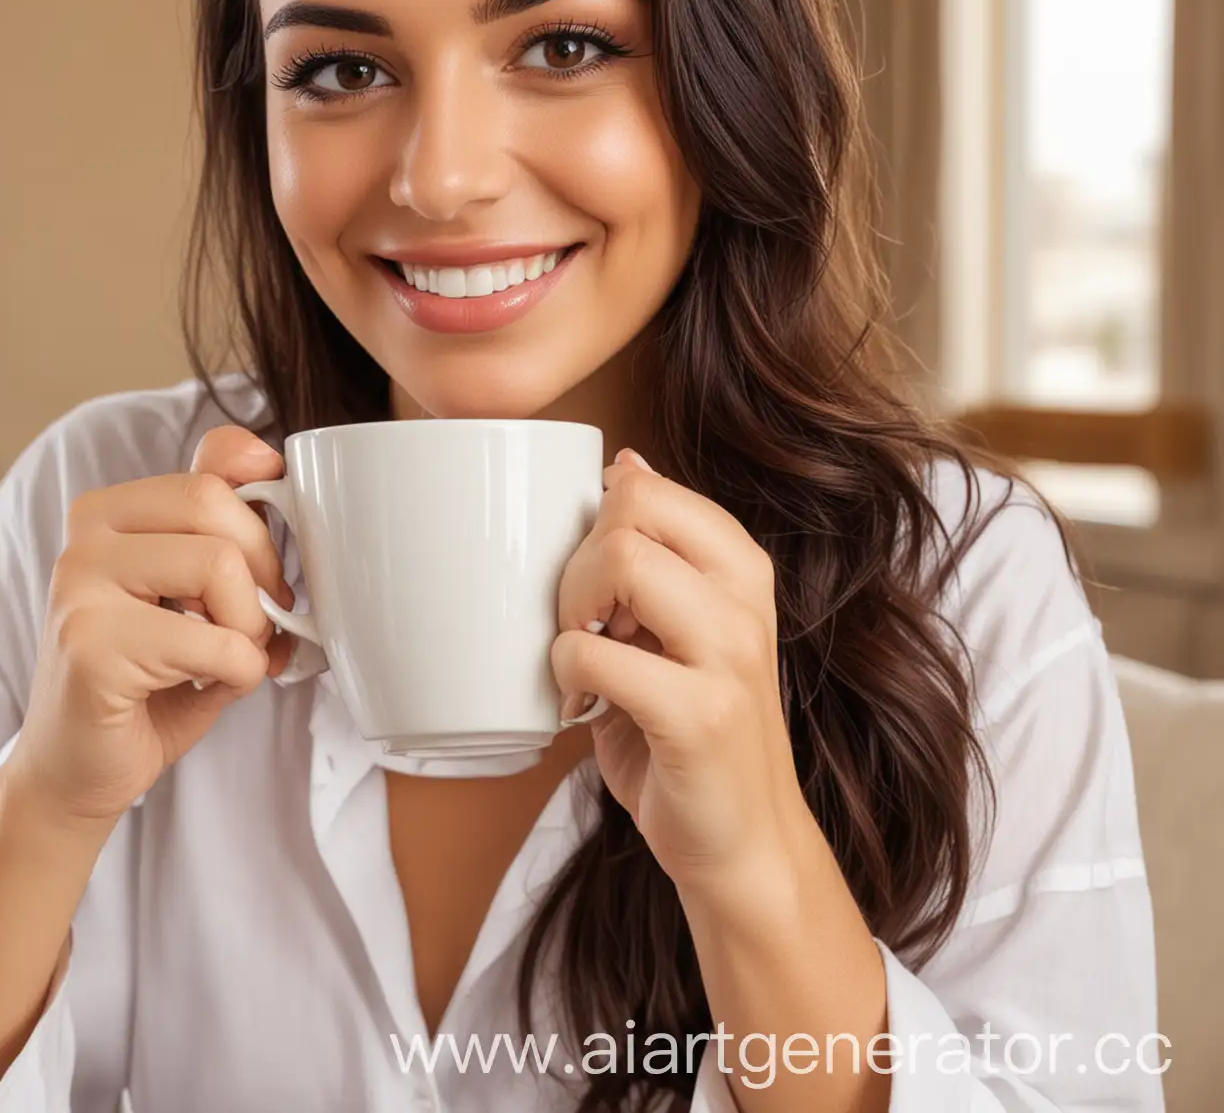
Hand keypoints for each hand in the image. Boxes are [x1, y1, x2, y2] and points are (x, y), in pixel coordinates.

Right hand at [5, 425, 296, 825]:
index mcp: (108, 513)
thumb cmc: (143, 684)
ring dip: (250, 627)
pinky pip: (214, 642)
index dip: (262, 516)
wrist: (73, 775)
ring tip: (230, 657)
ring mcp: (79, 588)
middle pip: (216, 506)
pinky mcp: (91, 647)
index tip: (267, 566)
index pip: (212, 471)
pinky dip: (240, 672)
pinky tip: (212, 686)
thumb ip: (219, 526)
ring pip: (218, 564)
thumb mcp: (189, 592)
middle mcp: (85, 538)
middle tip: (259, 623)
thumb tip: (269, 460)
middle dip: (263, 572)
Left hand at [551, 450, 814, 894]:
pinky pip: (594, 655)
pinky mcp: (699, 715)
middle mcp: (745, 602)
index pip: (648, 488)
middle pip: (630, 514)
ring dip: (573, 612)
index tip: (596, 584)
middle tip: (580, 625)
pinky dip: (567, 676)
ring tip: (584, 657)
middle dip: (576, 565)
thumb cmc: (694, 734)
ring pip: (621, 564)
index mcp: (742, 569)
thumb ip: (654, 554)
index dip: (596, 526)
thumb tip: (624, 465)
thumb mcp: (681, 626)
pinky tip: (582, 707)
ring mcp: (729, 657)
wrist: (744, 846)